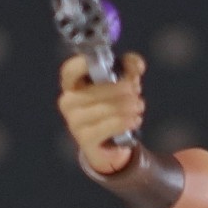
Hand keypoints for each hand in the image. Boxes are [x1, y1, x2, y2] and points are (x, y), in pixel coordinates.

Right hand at [56, 51, 145, 173]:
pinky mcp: (85, 141)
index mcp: (72, 84)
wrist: (111, 144)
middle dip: (119, 90)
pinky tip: (134, 120)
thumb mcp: (122, 83)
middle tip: (136, 91)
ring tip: (139, 106)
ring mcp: (74, 123)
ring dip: (125, 107)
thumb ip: (129, 68)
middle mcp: (68, 103)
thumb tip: (138, 64)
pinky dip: (122, 123)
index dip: (83, 65)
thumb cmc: (111, 106)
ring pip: (102, 110)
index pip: (70, 71)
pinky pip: (105, 129)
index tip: (105, 64)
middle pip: (94, 92)